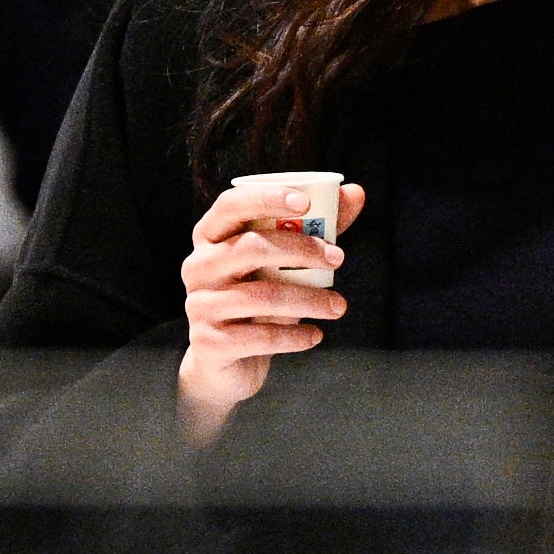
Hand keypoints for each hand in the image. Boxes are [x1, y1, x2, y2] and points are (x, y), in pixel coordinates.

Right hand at [176, 180, 366, 447]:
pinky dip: (295, 336)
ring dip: (309, 300)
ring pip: (262, 296)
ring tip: (339, 306)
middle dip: (302, 250)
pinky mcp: (208, 343)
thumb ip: (316, 228)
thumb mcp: (285, 262)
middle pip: (251, 247)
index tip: (307, 203)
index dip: (267, 198)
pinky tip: (316, 335)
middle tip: (339, 258)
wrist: (228, 361)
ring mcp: (199, 305)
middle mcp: (198, 266)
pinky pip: (260, 337)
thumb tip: (355, 193)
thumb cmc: (260, 296)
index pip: (231, 205)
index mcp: (212, 237)